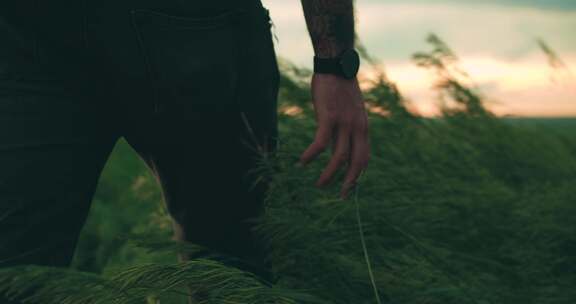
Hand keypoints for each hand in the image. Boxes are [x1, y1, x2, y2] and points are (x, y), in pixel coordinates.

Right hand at [300, 73, 369, 198]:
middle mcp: (357, 128)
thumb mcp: (350, 112)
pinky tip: (302, 162)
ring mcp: (344, 123)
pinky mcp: (329, 116)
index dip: (358, 176)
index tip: (349, 188)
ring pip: (339, 157)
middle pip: (357, 162)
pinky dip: (312, 155)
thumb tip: (336, 150)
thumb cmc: (340, 89)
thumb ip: (346, 131)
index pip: (364, 158)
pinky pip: (321, 142)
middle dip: (349, 182)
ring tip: (319, 185)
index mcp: (363, 128)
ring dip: (329, 174)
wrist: (336, 65)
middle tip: (341, 197)